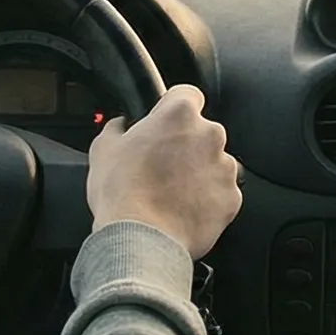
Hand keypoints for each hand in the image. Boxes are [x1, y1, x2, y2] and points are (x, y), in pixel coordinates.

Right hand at [86, 85, 241, 257]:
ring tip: (171, 193)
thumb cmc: (121, 194)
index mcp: (179, 114)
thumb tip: (121, 125)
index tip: (165, 123)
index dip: (173, 109)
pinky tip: (183, 209)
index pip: (187, 94)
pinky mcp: (232, 198)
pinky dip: (207, 199)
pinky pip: (221, 192)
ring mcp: (225, 167)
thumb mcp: (104, 150)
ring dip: (197, 173)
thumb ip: (118, 128)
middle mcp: (210, 135)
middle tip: (161, 166)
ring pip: (214, 162)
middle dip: (185, 146)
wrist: (140, 240)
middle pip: (202, 131)